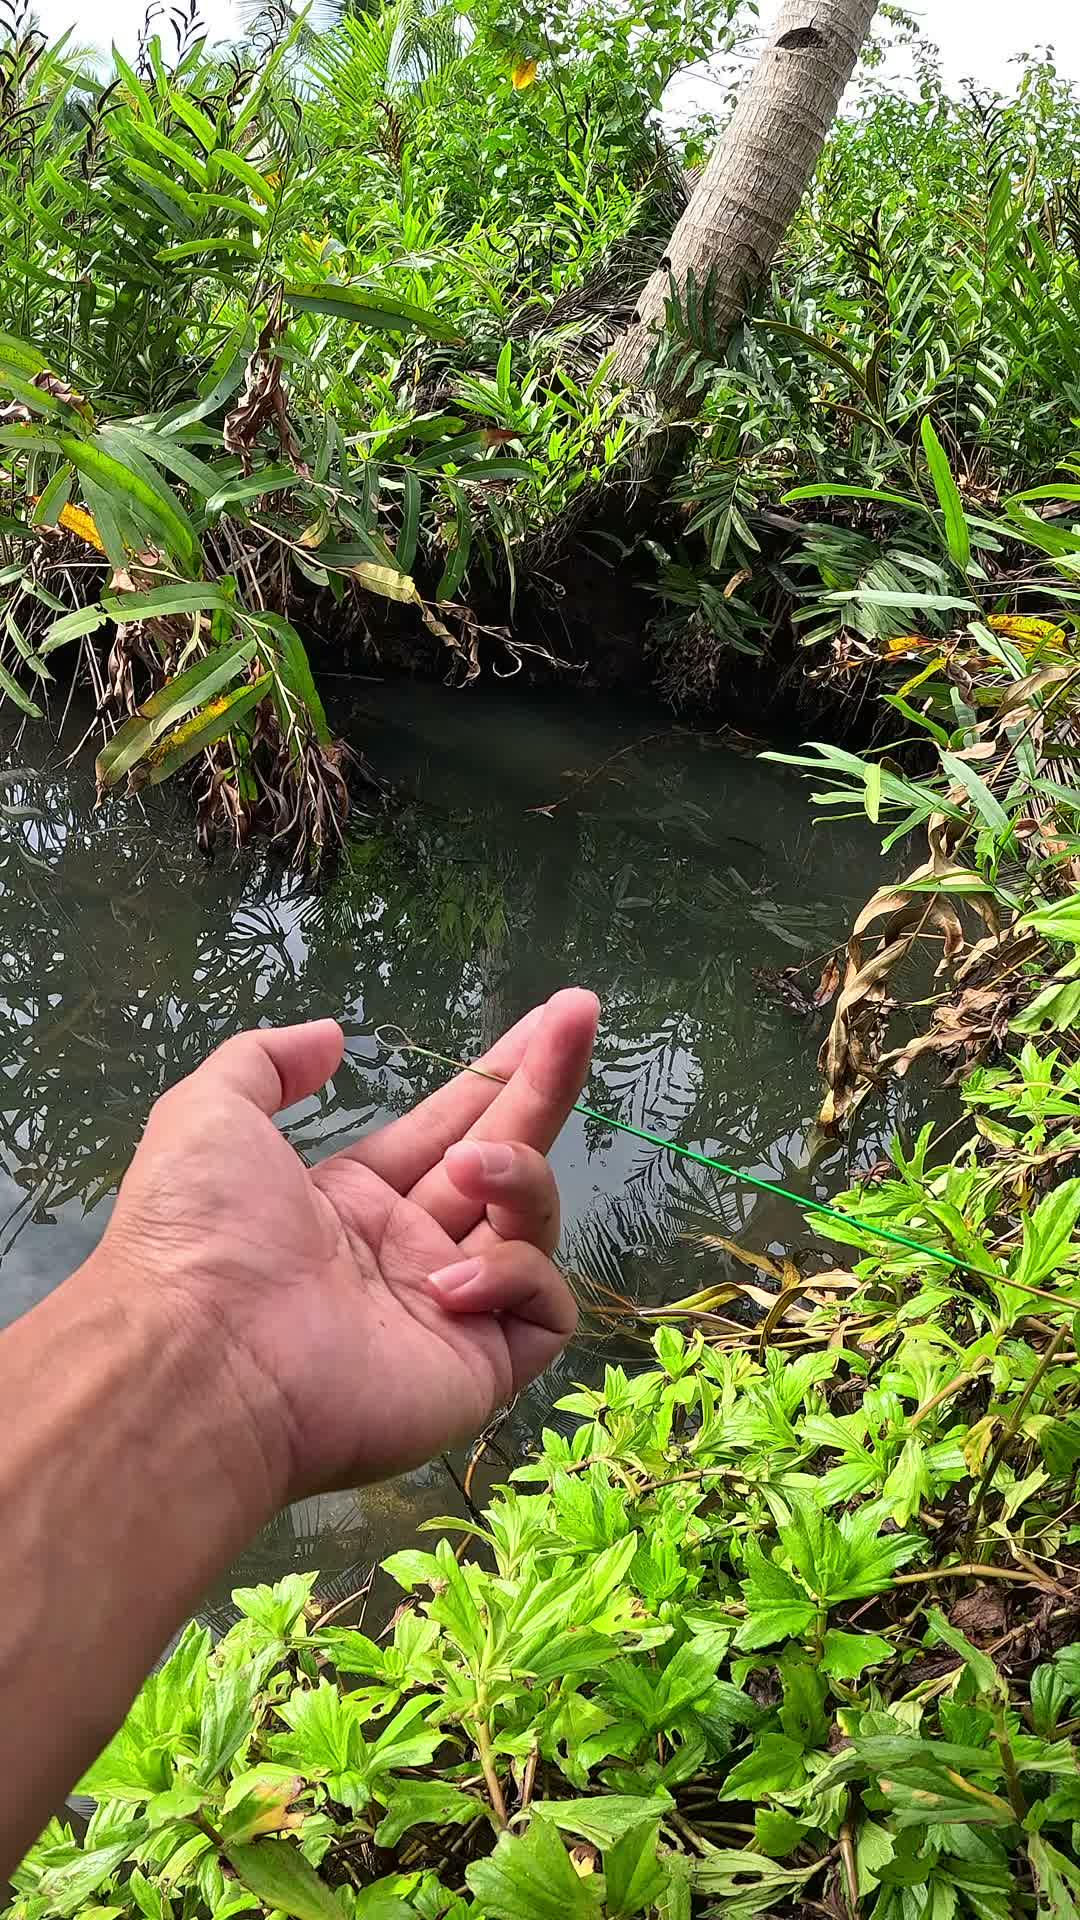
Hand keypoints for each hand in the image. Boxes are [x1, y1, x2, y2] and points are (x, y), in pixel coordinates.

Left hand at [94, 990, 598, 1502]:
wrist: (203, 1362)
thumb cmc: (201, 1236)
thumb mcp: (208, 1114)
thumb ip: (267, 1062)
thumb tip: (332, 1036)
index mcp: (354, 1200)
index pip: (450, 1126)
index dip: (500, 1072)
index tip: (553, 1017)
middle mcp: (409, 1250)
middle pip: (506, 1157)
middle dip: (547, 1082)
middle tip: (583, 1012)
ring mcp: (451, 1311)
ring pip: (532, 1223)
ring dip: (517, 1175)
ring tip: (470, 1168)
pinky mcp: (482, 1367)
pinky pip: (542, 1305)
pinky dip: (512, 1274)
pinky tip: (450, 1278)